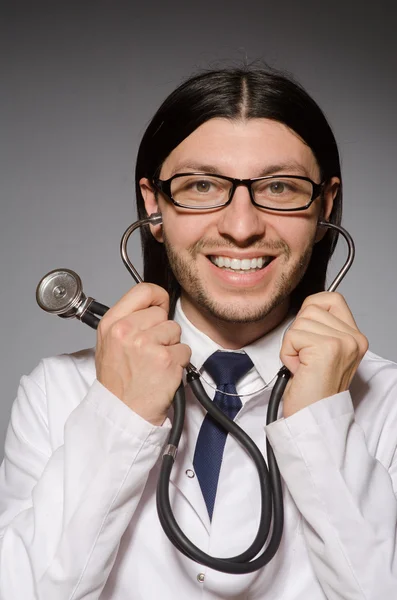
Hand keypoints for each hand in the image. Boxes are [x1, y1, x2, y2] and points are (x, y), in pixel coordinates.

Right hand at [95, 283, 190, 425]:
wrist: (122, 412)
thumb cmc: (118, 382)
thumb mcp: (109, 344)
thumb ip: (129, 321)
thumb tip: (154, 306)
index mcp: (112, 323)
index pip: (143, 290)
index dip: (157, 297)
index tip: (160, 306)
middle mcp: (127, 331)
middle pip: (162, 314)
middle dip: (162, 331)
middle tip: (150, 351)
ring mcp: (147, 345)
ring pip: (175, 332)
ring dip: (171, 348)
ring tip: (155, 364)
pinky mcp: (166, 360)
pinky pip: (185, 351)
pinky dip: (179, 363)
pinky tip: (163, 373)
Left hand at [280, 292, 367, 417]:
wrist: (312, 416)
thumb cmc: (312, 388)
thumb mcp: (324, 352)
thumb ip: (321, 327)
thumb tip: (307, 308)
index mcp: (355, 336)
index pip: (331, 298)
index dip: (311, 310)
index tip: (307, 335)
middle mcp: (354, 338)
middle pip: (311, 308)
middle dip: (298, 333)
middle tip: (306, 359)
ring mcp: (342, 342)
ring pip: (299, 322)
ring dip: (292, 345)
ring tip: (303, 365)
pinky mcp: (327, 348)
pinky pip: (292, 336)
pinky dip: (288, 354)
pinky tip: (300, 369)